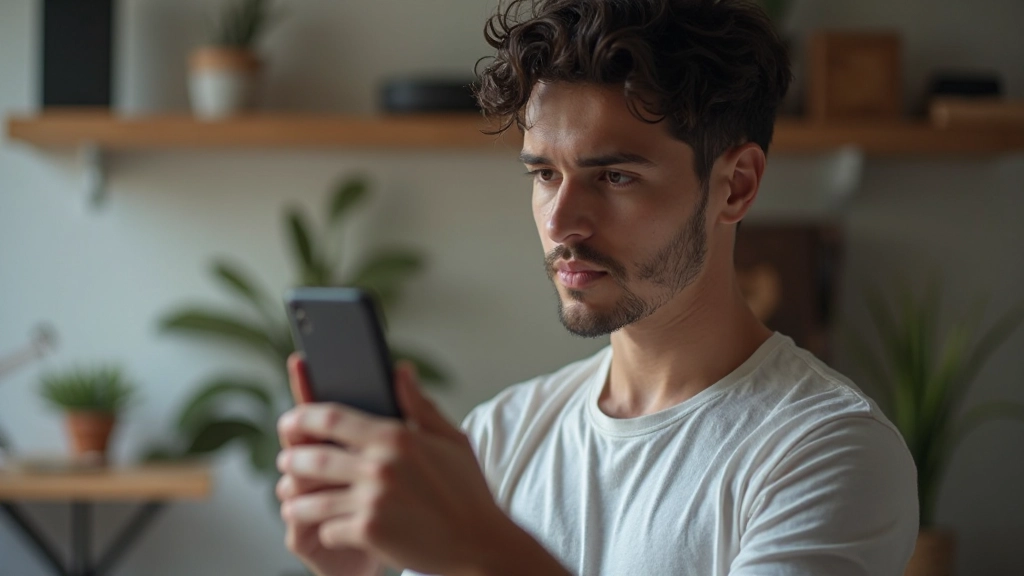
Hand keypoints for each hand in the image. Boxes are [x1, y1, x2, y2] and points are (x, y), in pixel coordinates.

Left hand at [276, 356, 520, 575]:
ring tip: (294, 500)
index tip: (290, 420)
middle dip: (291, 460)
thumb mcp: (450, 439)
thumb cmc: (467, 490)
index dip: (302, 417)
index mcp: (396, 437)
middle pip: (312, 458)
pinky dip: (326, 530)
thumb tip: (400, 370)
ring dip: (297, 501)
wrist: (480, 544)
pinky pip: (328, 529)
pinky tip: (328, 528)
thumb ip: (419, 404)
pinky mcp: (369, 532)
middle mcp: (379, 466)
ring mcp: (373, 500)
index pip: (331, 418)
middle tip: (287, 462)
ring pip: (311, 499)